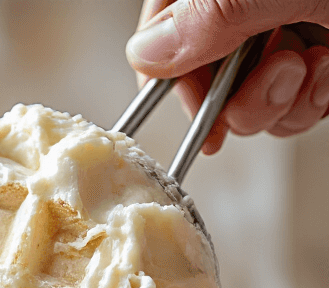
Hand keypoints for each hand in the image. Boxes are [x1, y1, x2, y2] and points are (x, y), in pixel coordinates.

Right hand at [127, 2, 328, 153]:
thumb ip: (209, 16)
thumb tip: (148, 54)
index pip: (167, 24)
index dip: (169, 74)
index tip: (194, 106)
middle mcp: (252, 2)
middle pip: (207, 75)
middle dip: (240, 97)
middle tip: (276, 77)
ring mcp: (289, 26)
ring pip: (254, 100)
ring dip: (282, 102)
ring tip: (312, 68)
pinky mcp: (322, 54)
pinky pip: (298, 103)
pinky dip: (313, 99)